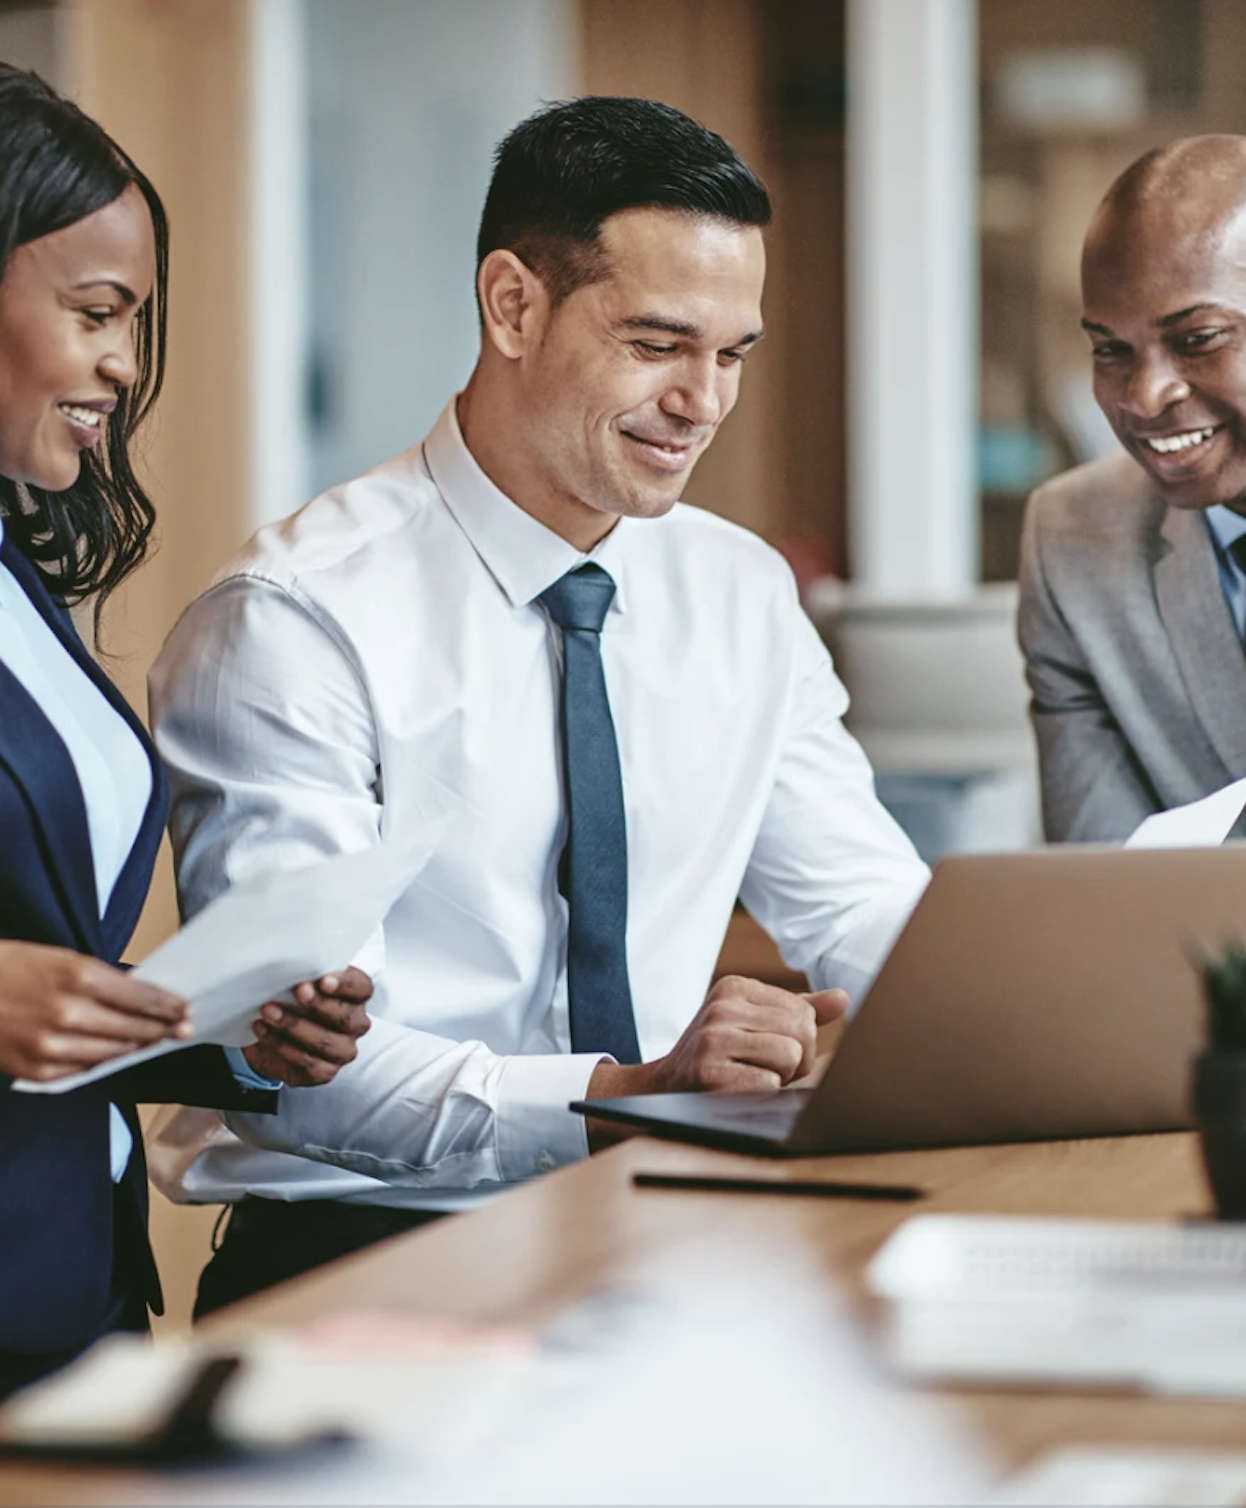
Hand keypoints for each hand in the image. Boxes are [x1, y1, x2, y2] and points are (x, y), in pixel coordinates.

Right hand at [0, 940, 190, 1081]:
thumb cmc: (11, 968)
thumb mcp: (62, 959)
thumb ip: (102, 979)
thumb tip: (140, 995)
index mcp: (80, 976)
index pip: (142, 998)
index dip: (169, 1006)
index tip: (185, 1009)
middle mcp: (70, 1013)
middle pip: (134, 1029)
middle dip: (162, 1029)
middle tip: (182, 1029)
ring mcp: (52, 1046)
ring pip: (113, 1053)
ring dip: (136, 1046)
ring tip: (152, 1040)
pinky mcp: (37, 1070)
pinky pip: (83, 1070)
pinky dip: (100, 1061)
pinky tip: (112, 1053)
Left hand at [242, 967, 372, 1087]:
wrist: (271, 1034)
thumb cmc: (290, 1001)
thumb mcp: (298, 982)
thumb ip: (302, 975)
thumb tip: (289, 969)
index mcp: (356, 997)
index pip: (361, 988)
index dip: (345, 984)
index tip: (324, 980)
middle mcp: (355, 1025)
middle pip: (346, 1017)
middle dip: (319, 1004)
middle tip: (297, 991)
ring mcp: (342, 1051)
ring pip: (326, 1042)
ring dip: (294, 1026)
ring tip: (268, 1011)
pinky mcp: (324, 1072)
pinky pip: (307, 1063)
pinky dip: (281, 1046)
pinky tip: (263, 1032)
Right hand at [584, 976, 848, 1147]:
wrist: (663, 1087)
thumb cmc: (720, 1055)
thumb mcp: (752, 1021)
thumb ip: (798, 1009)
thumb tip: (842, 998)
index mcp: (736, 986)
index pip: (804, 1011)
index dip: (800, 1040)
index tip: (769, 1048)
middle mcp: (723, 1006)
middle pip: (803, 1032)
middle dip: (796, 1060)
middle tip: (765, 1068)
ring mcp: (713, 1038)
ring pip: (791, 1057)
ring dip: (780, 1078)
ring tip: (751, 1076)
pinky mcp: (708, 1072)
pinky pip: (769, 1084)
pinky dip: (762, 1094)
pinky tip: (738, 1089)